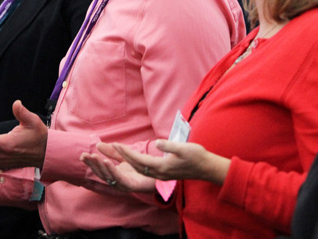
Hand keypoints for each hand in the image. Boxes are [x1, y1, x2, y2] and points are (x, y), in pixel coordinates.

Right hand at [80, 142, 155, 192]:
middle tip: (84, 155)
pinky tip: (106, 161)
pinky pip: (119, 178)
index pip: (100, 170)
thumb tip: (98, 144)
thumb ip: (113, 152)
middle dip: (92, 165)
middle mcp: (117, 182)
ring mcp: (124, 185)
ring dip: (100, 167)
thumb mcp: (125, 157)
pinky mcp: (131, 186)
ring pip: (108, 177)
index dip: (91, 163)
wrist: (160, 176)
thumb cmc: (142, 168)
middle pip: (101, 174)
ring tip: (94, 157)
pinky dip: (111, 170)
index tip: (82, 155)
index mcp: (115, 176)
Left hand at [109, 140, 230, 184]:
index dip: (127, 153)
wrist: (206, 168)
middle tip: (111, 147)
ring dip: (126, 161)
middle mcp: (158, 173)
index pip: (139, 160)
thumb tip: (157, 143)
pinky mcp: (163, 173)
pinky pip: (144, 169)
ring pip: (138, 169)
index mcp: (162, 167)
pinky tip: (132, 158)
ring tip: (117, 151)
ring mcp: (160, 175)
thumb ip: (170, 146)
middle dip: (122, 157)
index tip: (116, 145)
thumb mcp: (184, 148)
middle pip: (135, 166)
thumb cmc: (196, 156)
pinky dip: (135, 163)